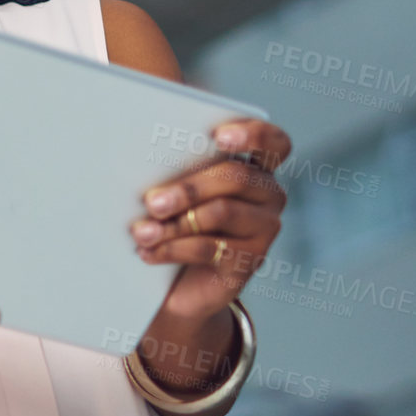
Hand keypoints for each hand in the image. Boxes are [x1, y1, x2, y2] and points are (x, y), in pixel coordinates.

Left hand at [130, 118, 289, 321]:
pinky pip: (210, 248)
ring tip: (141, 232)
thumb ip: (176, 170)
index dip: (254, 135)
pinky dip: (172, 248)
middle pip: (237, 176)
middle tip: (152, 202)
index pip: (274, 143)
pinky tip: (148, 251)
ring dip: (174, 223)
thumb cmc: (175, 218)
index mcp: (255, 166)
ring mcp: (264, 229)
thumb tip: (144, 162)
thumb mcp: (176, 189)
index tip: (220, 137)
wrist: (178, 279)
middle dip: (189, 188)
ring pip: (221, 212)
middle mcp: (268, 194)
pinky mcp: (250, 261)